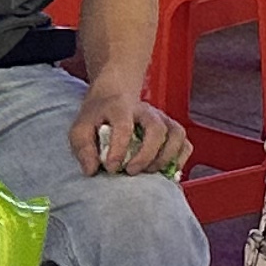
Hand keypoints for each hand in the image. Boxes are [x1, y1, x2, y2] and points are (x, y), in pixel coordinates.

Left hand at [70, 81, 190, 178]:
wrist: (114, 93)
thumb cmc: (98, 115)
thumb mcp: (80, 127)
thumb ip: (83, 147)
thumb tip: (92, 170)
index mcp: (120, 108)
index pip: (124, 126)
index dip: (118, 149)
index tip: (111, 168)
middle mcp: (146, 110)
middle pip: (157, 128)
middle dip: (146, 154)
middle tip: (131, 171)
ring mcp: (162, 118)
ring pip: (176, 134)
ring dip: (166, 157)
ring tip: (150, 172)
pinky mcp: (171, 128)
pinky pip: (185, 143)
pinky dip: (180, 159)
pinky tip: (166, 171)